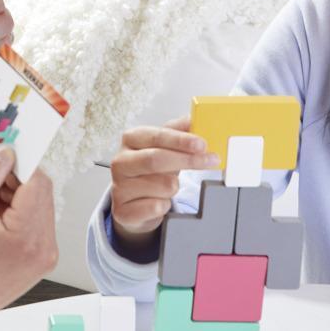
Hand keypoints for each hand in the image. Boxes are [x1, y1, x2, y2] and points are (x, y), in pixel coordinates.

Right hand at [0, 148, 57, 330]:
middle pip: (40, 193)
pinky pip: (34, 223)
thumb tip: (4, 155)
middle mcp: (44, 249)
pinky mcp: (39, 261)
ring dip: (12, 199)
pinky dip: (15, 215)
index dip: (18, 165)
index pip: (37, 182)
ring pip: (37, 206)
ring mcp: (45, 257)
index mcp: (27, 238)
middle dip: (12, 183)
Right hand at [109, 116, 219, 243]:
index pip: (157, 136)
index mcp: (131, 139)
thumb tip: (194, 119)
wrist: (133, 201)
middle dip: (188, 160)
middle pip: (156, 159)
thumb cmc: (152, 169)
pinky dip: (165, 205)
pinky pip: (156, 207)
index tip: (202, 144)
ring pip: (162, 186)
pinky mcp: (123, 211)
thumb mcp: (164, 146)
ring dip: (174, 187)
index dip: (181, 140)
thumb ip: (179, 131)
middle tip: (210, 160)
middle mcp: (120, 162)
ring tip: (169, 186)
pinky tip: (158, 201)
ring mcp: (119, 187)